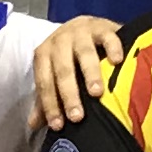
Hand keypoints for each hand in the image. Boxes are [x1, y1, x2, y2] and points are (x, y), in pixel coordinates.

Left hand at [30, 14, 121, 131]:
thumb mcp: (54, 75)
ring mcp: (81, 31)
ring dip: (90, 73)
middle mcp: (60, 41)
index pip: (44, 81)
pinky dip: (112, 48)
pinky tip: (117, 62)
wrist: (85, 26)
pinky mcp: (102, 26)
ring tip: (97, 93)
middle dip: (69, 94)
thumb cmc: (68, 57)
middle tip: (77, 116)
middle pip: (63, 69)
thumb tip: (34, 124)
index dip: (50, 104)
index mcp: (44, 54)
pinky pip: (108, 37)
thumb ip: (46, 98)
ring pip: (84, 53)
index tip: (58, 125)